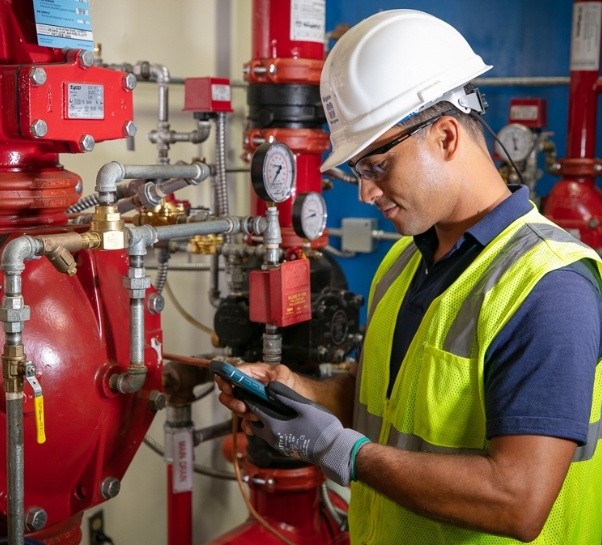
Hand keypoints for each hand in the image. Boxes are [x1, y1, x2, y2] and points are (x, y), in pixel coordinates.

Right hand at [214, 362, 295, 434]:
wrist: (295, 392)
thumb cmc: (286, 378)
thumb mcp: (284, 372)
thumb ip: (279, 377)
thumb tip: (273, 387)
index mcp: (249, 373)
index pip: (229, 374)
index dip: (224, 381)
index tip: (229, 389)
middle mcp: (244, 387)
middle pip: (227, 394)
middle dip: (231, 402)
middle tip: (242, 407)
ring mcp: (247, 401)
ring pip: (235, 409)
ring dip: (243, 414)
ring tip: (256, 416)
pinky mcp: (252, 412)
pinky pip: (244, 421)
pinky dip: (247, 426)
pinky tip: (253, 428)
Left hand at [245, 381, 366, 485]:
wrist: (333, 450)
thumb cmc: (321, 427)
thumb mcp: (305, 407)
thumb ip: (285, 396)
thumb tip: (269, 386)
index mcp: (274, 426)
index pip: (255, 410)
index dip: (251, 398)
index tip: (249, 388)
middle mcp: (272, 438)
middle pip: (256, 421)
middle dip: (256, 409)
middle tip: (261, 396)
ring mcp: (278, 445)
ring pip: (263, 429)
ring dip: (264, 418)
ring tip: (273, 405)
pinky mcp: (285, 449)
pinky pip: (271, 435)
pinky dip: (271, 426)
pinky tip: (283, 417)